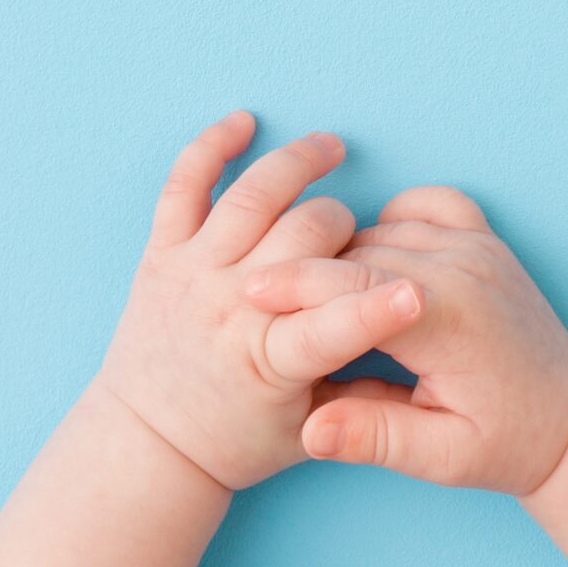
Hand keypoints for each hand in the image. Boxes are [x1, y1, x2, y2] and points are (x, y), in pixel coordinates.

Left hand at [93, 112, 428, 490]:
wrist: (149, 442)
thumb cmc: (238, 439)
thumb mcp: (308, 429)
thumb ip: (361, 386)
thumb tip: (409, 342)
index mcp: (268, 361)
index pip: (332, 326)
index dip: (378, 307)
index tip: (418, 292)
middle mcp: (228, 307)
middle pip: (305, 237)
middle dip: (345, 226)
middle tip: (357, 236)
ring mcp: (191, 273)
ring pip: (253, 196)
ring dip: (298, 163)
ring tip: (331, 148)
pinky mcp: (161, 254)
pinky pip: (183, 184)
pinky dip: (212, 146)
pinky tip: (243, 124)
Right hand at [241, 184, 567, 494]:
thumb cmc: (506, 443)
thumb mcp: (441, 458)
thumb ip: (375, 436)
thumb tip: (310, 428)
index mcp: (451, 319)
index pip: (355, 285)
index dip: (297, 286)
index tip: (245, 294)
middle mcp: (466, 269)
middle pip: (360, 252)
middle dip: (308, 274)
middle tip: (259, 301)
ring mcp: (479, 247)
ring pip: (384, 227)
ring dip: (343, 253)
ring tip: (307, 290)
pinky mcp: (485, 239)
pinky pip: (424, 203)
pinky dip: (390, 221)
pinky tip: (372, 257)